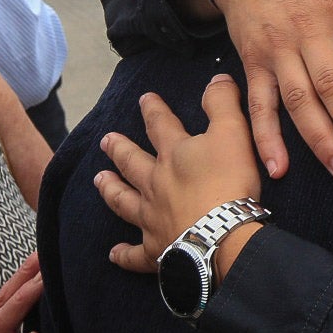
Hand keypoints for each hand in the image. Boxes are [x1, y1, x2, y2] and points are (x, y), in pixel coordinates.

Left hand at [96, 74, 262, 273]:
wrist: (222, 235)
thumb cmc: (229, 182)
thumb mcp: (233, 132)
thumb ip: (223, 104)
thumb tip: (216, 78)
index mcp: (174, 154)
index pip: (161, 125)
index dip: (153, 110)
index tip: (144, 99)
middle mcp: (156, 183)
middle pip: (132, 163)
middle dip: (120, 149)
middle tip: (106, 140)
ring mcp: (152, 217)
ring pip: (124, 201)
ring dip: (111, 189)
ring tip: (98, 180)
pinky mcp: (157, 249)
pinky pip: (134, 254)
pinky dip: (123, 254)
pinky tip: (113, 253)